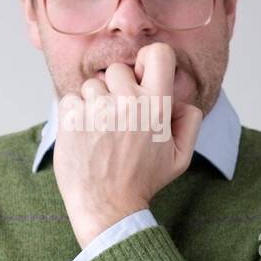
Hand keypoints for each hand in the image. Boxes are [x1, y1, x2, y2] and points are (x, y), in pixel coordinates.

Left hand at [53, 43, 203, 247]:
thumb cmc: (142, 180)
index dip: (149, 61)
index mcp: (156, 108)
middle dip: (117, 88)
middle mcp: (127, 104)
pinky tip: (85, 135)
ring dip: (95, 102)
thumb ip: (189, 121)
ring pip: (92, 84)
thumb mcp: (180, 156)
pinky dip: (75, 113)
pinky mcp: (72, 119)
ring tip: (101, 130)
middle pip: (118, 68)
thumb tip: (180, 99)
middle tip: (120, 117)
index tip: (142, 77)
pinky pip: (71, 98)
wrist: (106, 207)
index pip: (158, 54)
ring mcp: (97, 110)